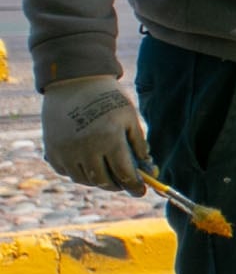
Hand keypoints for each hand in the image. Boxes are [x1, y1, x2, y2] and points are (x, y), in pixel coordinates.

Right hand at [43, 77, 149, 192]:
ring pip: (84, 179)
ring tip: (107, 173)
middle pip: (104, 181)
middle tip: (124, 183)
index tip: (140, 191)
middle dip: (117, 185)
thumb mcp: (129, 116)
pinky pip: (66, 172)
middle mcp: (86, 148)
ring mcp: (66, 151)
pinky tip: (87, 164)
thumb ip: (139, 143)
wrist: (72, 81)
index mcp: (109, 139)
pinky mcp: (51, 150)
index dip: (134, 186)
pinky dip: (78, 172)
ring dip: (98, 180)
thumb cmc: (107, 97)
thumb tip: (146, 167)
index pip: (124, 174)